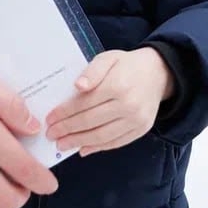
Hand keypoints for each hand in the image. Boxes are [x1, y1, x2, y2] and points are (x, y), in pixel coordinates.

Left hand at [44, 48, 174, 156]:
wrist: (158, 73)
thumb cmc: (127, 65)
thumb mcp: (108, 58)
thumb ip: (92, 71)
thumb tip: (78, 86)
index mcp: (118, 85)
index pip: (84, 103)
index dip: (64, 113)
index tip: (49, 119)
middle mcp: (129, 105)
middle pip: (91, 121)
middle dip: (67, 130)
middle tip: (51, 135)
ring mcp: (136, 120)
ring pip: (102, 136)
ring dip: (79, 142)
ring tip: (62, 144)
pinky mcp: (141, 129)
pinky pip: (116, 142)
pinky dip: (98, 148)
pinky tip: (83, 149)